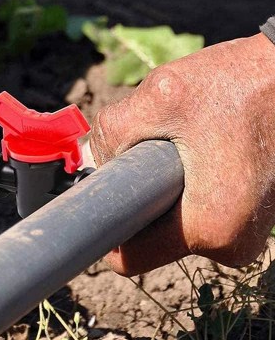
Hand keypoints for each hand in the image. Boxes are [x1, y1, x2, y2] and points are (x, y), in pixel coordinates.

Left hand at [90, 33, 274, 274]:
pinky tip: (196, 142)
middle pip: (150, 233)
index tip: (98, 188)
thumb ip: (113, 130)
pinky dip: (183, 179)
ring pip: (171, 217)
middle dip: (136, 192)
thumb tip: (90, 159)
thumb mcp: (161, 96)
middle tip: (145, 145)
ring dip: (160, 182)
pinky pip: (195, 207)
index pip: (131, 255)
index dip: (105, 223)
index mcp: (210, 228)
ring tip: (179, 138)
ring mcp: (245, 232)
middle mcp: (232, 244)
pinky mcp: (249, 215)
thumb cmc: (238, 84)